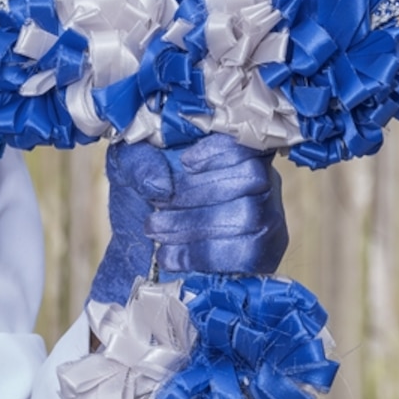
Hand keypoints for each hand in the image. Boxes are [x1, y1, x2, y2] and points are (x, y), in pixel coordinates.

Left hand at [95, 132, 287, 300]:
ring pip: (251, 216)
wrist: (141, 252)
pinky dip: (205, 255)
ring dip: (196, 225)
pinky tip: (170, 257)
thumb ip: (138, 163)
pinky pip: (250, 253)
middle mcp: (261, 182)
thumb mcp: (129, 171)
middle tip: (157, 208)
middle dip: (200, 193)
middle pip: (252, 177)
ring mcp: (269, 218)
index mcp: (232, 152)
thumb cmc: (143, 200)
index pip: (247, 141)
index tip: (186, 163)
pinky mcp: (265, 255)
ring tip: (157, 231)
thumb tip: (161, 184)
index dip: (221, 151)